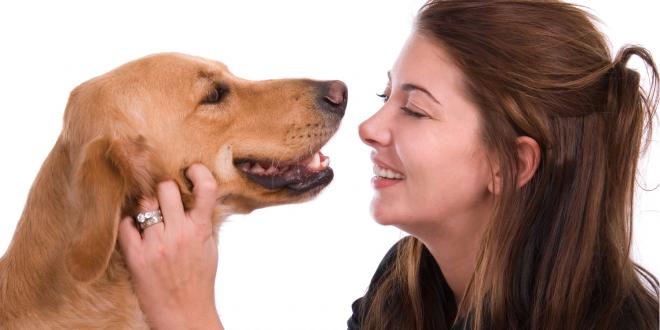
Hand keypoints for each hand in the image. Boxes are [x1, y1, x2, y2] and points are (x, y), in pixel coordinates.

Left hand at [118, 164, 223, 329]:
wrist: (184, 313)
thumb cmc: (199, 280)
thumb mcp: (210, 247)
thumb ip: (203, 220)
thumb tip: (195, 194)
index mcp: (201, 229)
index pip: (206, 188)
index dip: (198, 172)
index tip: (191, 170)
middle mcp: (179, 234)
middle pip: (166, 188)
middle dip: (165, 190)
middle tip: (165, 198)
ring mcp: (156, 245)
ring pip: (144, 204)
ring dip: (147, 206)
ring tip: (150, 215)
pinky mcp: (137, 257)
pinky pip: (125, 225)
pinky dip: (129, 223)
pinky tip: (135, 229)